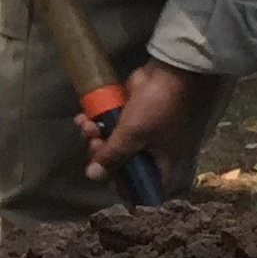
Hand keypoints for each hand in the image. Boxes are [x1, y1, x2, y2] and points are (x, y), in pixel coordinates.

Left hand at [82, 61, 213, 192]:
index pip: (143, 185)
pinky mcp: (132, 115)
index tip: (105, 175)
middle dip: (101, 154)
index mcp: (161, 161)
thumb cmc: (158, 108)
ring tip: (86, 124)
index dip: (123, 186)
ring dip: (94, 136)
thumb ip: (112, 155)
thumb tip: (93, 175)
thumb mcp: (133, 134)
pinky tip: (84, 116)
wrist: (171, 72)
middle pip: (121, 164)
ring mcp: (142, 132)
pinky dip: (96, 122)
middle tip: (93, 142)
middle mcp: (152, 150)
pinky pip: (110, 125)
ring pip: (112, 143)